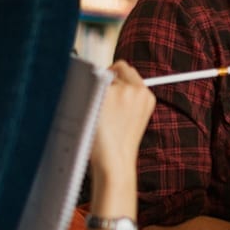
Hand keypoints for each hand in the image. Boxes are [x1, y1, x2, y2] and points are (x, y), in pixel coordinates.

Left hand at [89, 60, 155, 179]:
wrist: (114, 162)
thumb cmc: (118, 146)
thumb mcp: (132, 119)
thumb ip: (127, 99)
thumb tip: (108, 81)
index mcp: (147, 96)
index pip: (129, 71)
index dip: (116, 77)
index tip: (107, 87)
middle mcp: (137, 90)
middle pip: (117, 67)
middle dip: (106, 78)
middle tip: (98, 98)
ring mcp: (121, 91)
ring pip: (100, 76)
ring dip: (94, 89)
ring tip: (93, 113)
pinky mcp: (105, 94)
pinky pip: (87, 85)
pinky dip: (83, 96)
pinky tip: (86, 113)